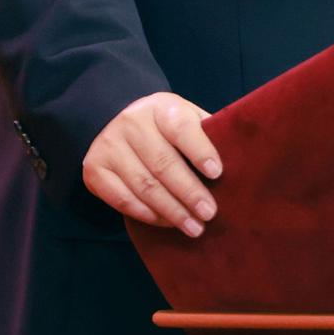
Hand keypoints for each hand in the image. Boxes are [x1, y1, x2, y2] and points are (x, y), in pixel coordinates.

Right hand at [81, 92, 221, 235]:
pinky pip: (123, 200)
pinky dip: (147, 215)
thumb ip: (206, 134)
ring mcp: (109, 147)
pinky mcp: (95, 170)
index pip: (181, 128)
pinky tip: (167, 222)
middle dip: (189, 192)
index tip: (217, 173)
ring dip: (171, 211)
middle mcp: (131, 124)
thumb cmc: (163, 124)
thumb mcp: (185, 116)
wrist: (113, 118)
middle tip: (209, 213)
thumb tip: (238, 161)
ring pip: (143, 186)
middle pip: (162, 163)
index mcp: (160, 107)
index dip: (200, 150)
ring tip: (194, 227)